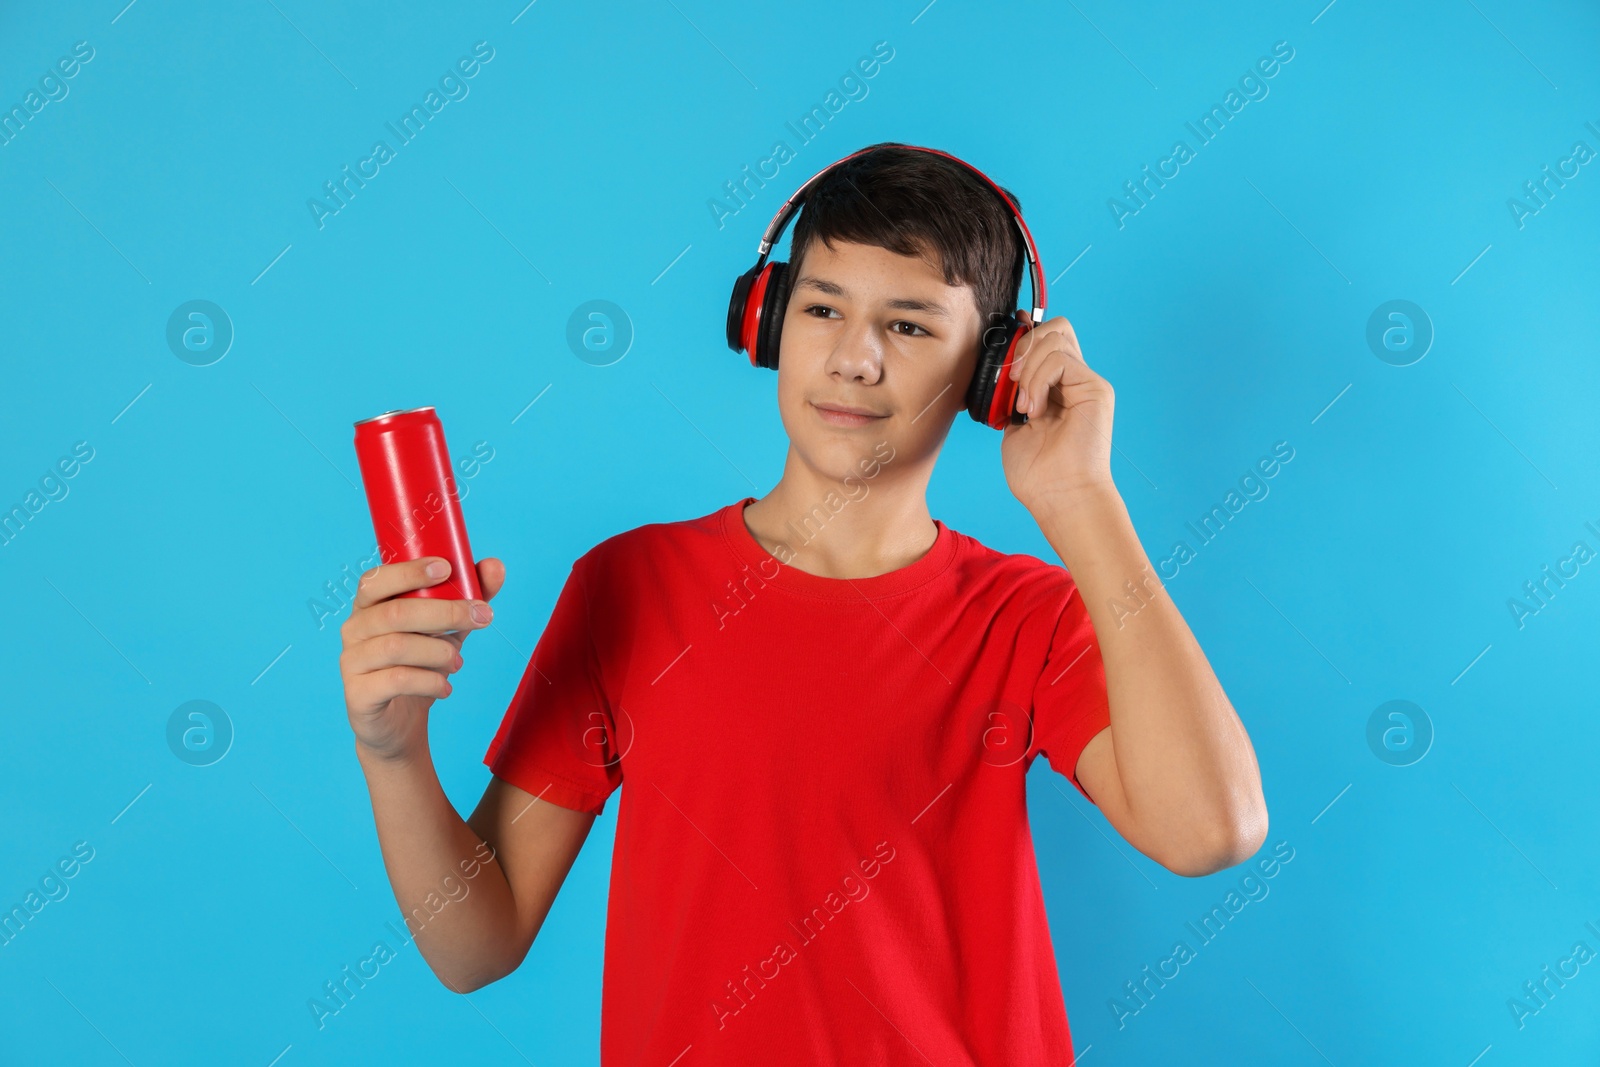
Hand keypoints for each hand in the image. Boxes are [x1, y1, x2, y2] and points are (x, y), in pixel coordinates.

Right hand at [339, 556, 506, 762]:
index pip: (377, 580)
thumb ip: (469, 597)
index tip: (447, 568)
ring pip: (397, 647)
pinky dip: (430, 682)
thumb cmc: (420, 663)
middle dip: (445, 612)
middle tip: (482, 617)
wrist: (400, 720)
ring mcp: (352, 662)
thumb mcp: (448, 629)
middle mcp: (355, 629)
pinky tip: (445, 687)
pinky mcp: (358, 694)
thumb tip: (495, 566)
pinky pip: (396, 680)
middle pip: (395, 613)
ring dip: (439, 652)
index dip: (409, 572)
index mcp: (370, 605)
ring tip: (458, 661)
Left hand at [999, 312, 1116, 508]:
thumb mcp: (1012, 424)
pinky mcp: (1096, 389)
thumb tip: (1002, 368)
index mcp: (1056, 388)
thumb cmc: (1037, 472)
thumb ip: (1012, 394)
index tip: (1002, 344)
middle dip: (1024, 346)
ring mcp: (1087, 383)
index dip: (1024, 333)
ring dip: (1029, 368)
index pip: (1046, 340)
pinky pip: (1060, 360)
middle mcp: (1074, 381)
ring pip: (1056, 338)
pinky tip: (1034, 409)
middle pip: (1056, 328)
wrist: (1059, 496)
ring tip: (1024, 406)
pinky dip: (1038, 380)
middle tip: (1011, 382)